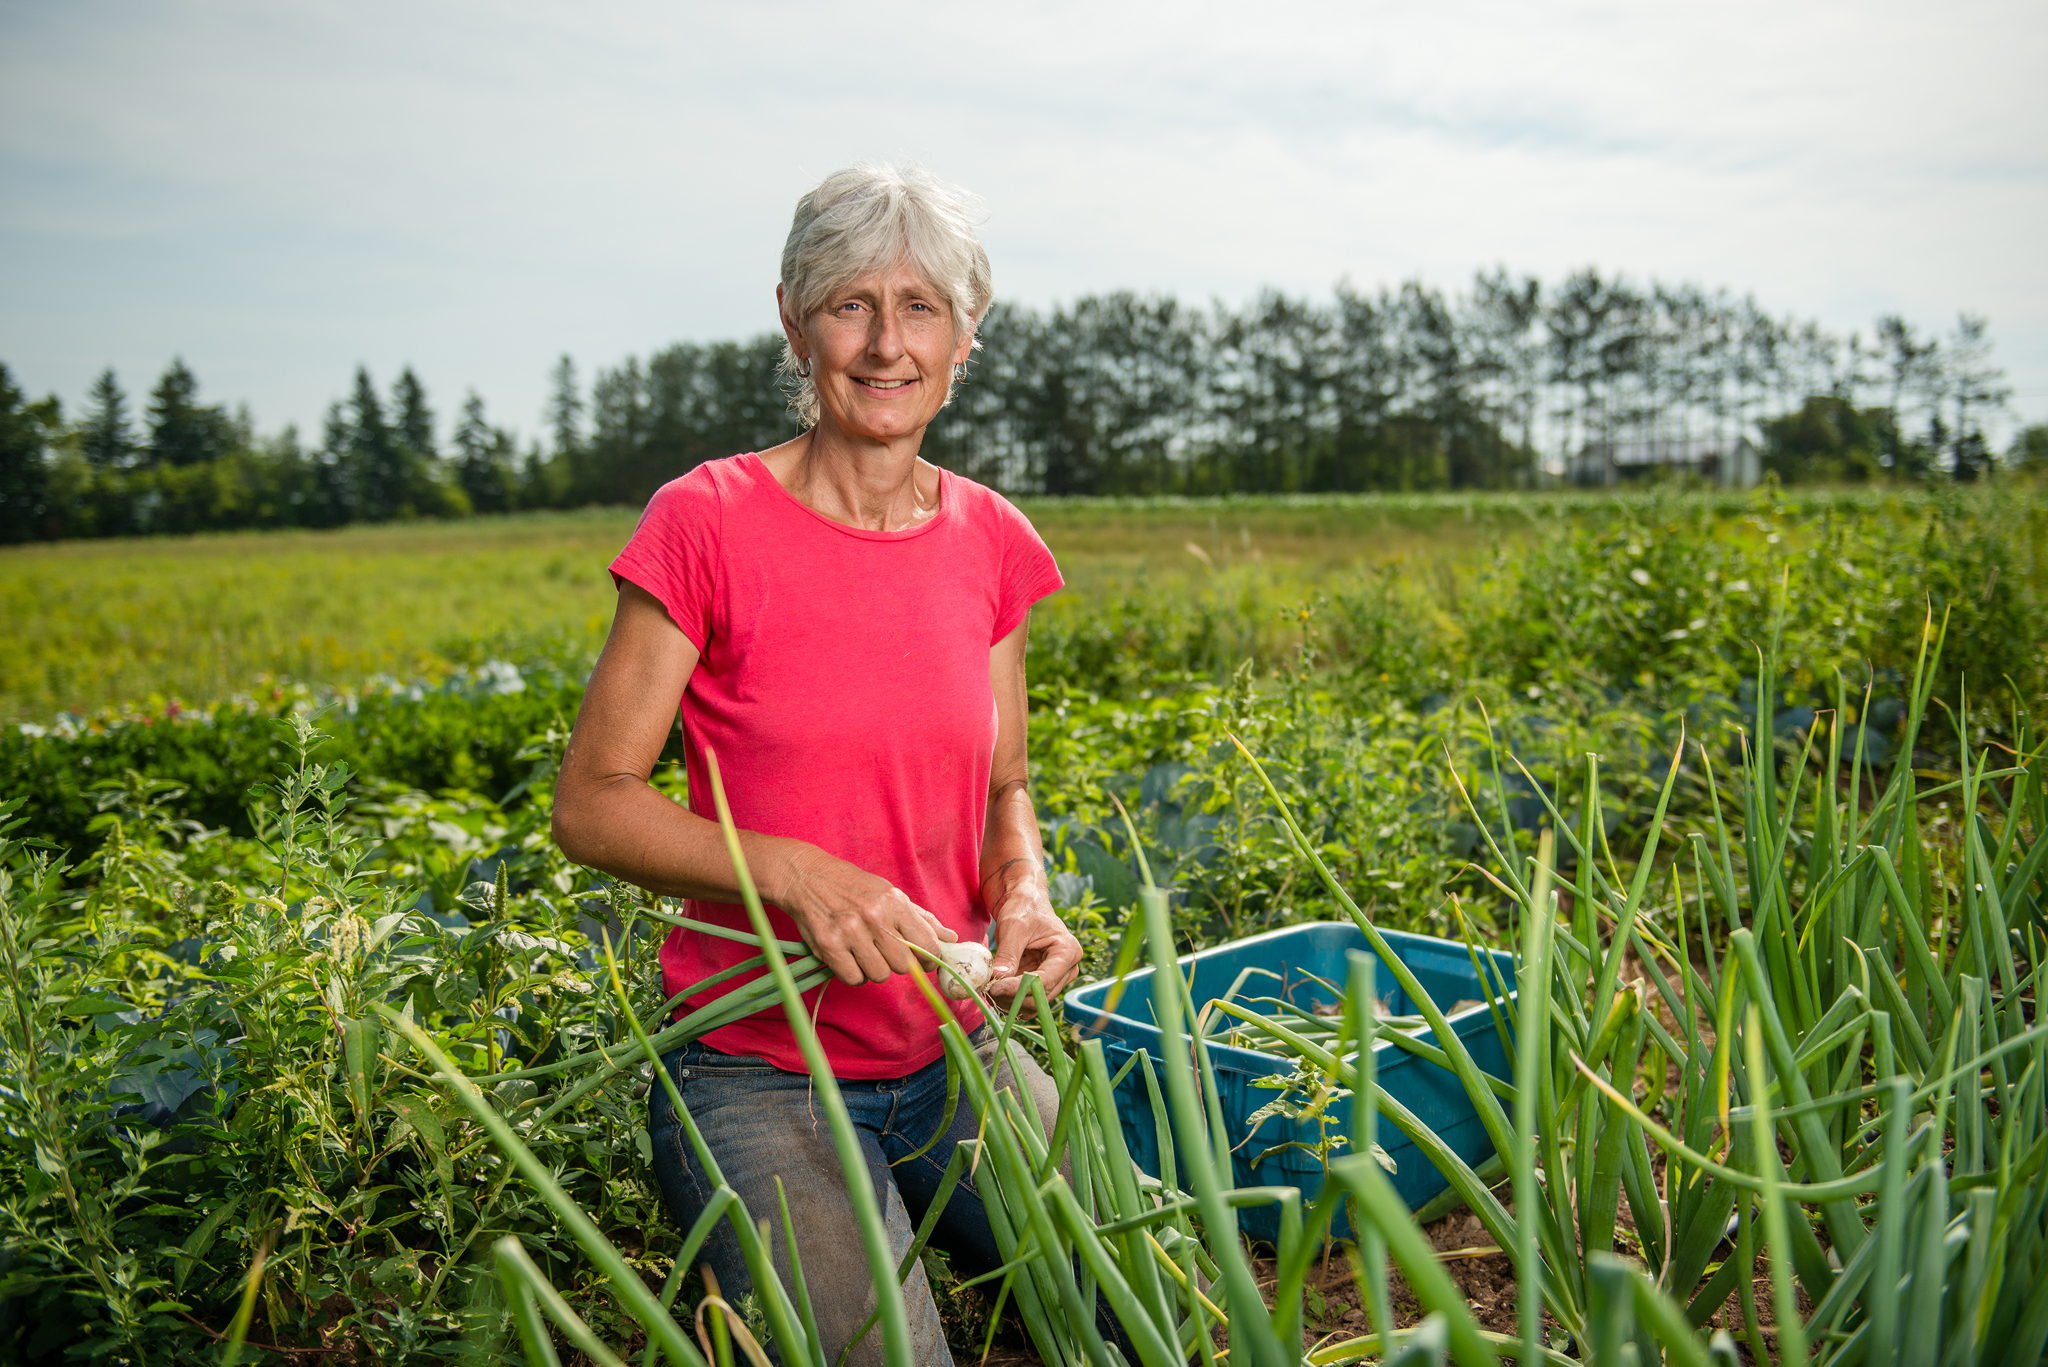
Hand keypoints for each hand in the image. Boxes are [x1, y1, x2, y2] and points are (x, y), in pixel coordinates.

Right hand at [772, 845, 955, 985]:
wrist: (807, 877)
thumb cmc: (853, 887)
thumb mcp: (890, 894)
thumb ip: (921, 919)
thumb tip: (951, 939)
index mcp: (895, 903)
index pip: (927, 945)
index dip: (930, 960)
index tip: (925, 962)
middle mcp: (875, 917)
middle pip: (904, 966)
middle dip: (898, 963)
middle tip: (885, 950)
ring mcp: (850, 932)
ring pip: (880, 975)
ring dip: (874, 969)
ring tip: (864, 951)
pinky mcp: (828, 946)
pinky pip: (854, 978)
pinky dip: (853, 974)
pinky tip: (849, 957)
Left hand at [985, 871, 1081, 1015]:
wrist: (1025, 904)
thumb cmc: (1024, 909)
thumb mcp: (1013, 927)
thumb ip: (1008, 953)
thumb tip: (998, 978)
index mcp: (1068, 951)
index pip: (1044, 980)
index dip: (1018, 988)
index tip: (994, 987)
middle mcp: (1069, 968)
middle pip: (1041, 995)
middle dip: (1013, 996)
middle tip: (987, 989)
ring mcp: (1058, 977)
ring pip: (1035, 1003)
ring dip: (1011, 1001)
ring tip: (989, 989)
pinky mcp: (1046, 982)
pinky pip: (1030, 999)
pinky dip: (1012, 1000)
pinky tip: (997, 990)